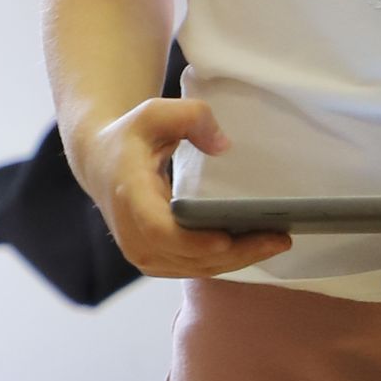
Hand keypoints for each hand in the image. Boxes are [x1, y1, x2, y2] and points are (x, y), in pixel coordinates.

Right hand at [79, 95, 290, 277]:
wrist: (101, 162)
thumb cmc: (132, 136)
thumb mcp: (156, 112)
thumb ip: (192, 117)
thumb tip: (223, 146)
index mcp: (129, 194)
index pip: (159, 230)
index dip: (194, 241)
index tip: (228, 239)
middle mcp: (132, 232)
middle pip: (187, 256)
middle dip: (236, 252)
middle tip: (279, 238)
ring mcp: (141, 252)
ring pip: (195, 267)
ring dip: (238, 260)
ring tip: (277, 242)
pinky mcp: (154, 260)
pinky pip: (194, 267)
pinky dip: (225, 262)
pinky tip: (255, 248)